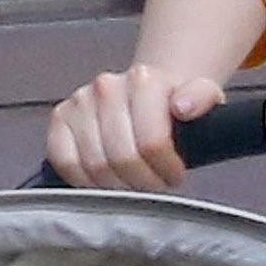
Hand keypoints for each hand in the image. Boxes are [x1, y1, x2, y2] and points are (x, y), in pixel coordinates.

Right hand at [45, 64, 224, 192]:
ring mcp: (80, 101)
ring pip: (94, 165)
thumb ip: (203, 98)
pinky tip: (106, 182)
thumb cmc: (174, 106)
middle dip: (143, 183)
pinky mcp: (60, 118)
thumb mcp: (205, 99)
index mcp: (144, 79)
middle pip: (122, 158)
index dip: (165, 170)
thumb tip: (183, 107)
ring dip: (117, 186)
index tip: (175, 176)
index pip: (151, 143)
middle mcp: (106, 86)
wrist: (147, 92)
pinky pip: (65, 162)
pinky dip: (85, 181)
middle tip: (154, 185)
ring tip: (134, 183)